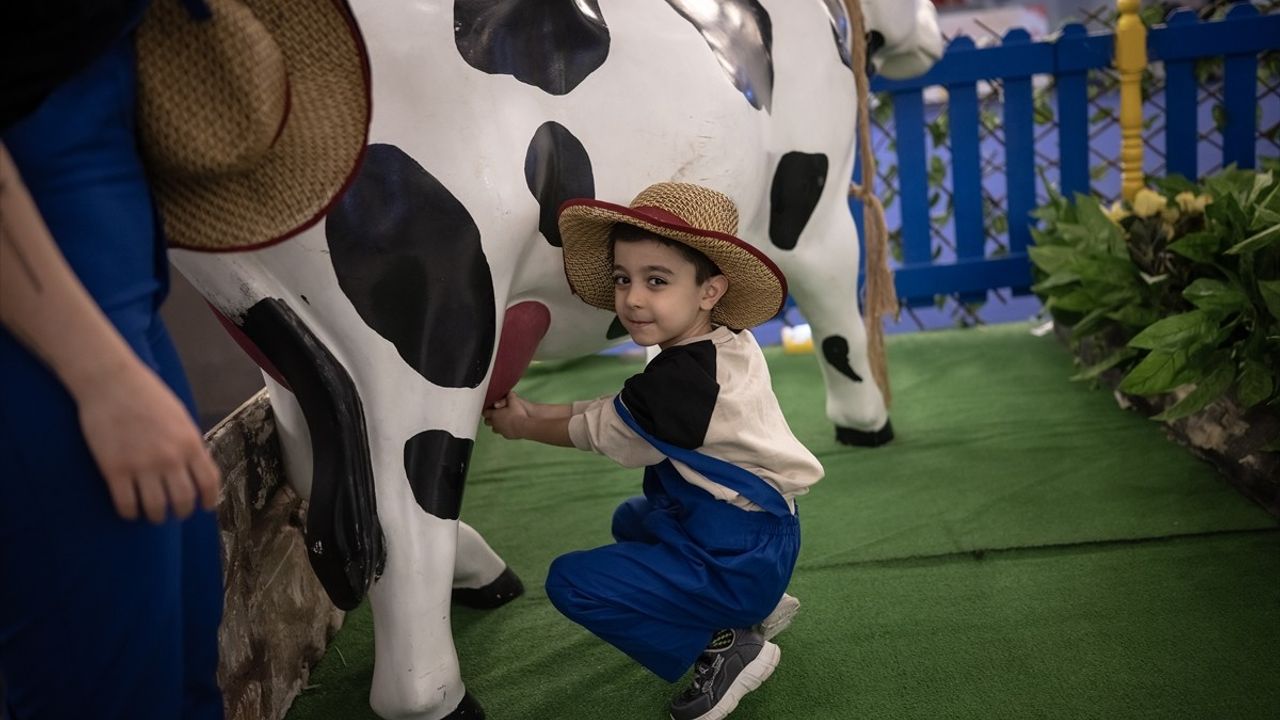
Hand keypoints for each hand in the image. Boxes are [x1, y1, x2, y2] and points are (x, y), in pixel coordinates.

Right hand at [76, 356, 221, 522]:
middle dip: (181, 512)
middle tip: (174, 513)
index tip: (204, 507)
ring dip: (155, 516)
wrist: (111, 381)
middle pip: (182, 500)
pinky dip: (129, 513)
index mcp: (190, 443)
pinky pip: (125, 504)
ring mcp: (142, 466)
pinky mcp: (114, 469)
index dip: (209, 500)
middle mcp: (170, 458)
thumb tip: (195, 469)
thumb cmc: (147, 395)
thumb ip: (189, 444)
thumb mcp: (180, 418)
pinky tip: (129, 511)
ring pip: (155, 508)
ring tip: (152, 515)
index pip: (208, 482)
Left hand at [482, 390, 531, 439]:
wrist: (524, 427)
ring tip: (502, 421)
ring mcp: (500, 430)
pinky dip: (503, 430)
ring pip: (493, 428)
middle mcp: (495, 423)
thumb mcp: (514, 401)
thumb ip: (510, 396)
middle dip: (489, 418)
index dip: (487, 410)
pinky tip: (509, 426)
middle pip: (487, 422)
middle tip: (495, 414)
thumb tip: (509, 392)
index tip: (489, 408)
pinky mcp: (506, 435)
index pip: (485, 412)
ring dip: (496, 425)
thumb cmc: (518, 414)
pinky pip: (502, 433)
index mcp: (494, 415)